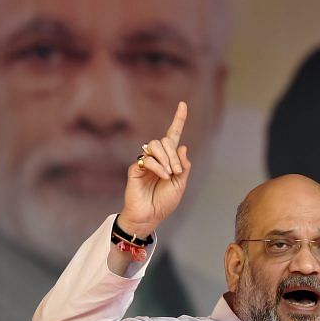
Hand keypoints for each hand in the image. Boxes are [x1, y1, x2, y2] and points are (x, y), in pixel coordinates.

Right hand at [118, 102, 190, 236]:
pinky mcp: (136, 168)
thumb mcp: (180, 185)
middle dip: (174, 154)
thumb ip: (183, 167)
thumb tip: (183, 146)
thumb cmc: (164, 202)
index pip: (173, 136)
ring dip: (166, 159)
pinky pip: (147, 159)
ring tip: (169, 174)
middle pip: (165, 140)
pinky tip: (162, 176)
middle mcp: (157, 157)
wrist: (150, 216)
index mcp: (169, 159)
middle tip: (176, 172)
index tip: (183, 104)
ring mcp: (145, 162)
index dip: (178, 119)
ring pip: (155, 145)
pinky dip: (158, 167)